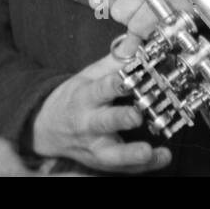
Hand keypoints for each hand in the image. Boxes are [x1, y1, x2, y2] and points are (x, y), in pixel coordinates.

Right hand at [31, 45, 171, 172]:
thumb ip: (116, 60)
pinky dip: (144, 166)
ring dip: (129, 154)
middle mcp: (88, 123)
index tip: (130, 78)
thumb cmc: (76, 97)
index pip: (100, 89)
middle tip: (137, 116)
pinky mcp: (102, 162)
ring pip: (111, 154)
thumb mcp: (90, 75)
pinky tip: (162, 157)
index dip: (115, 83)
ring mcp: (94, 145)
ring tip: (148, 151)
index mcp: (86, 97)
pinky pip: (123, 168)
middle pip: (104, 123)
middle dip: (120, 119)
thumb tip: (140, 40)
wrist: (47, 127)